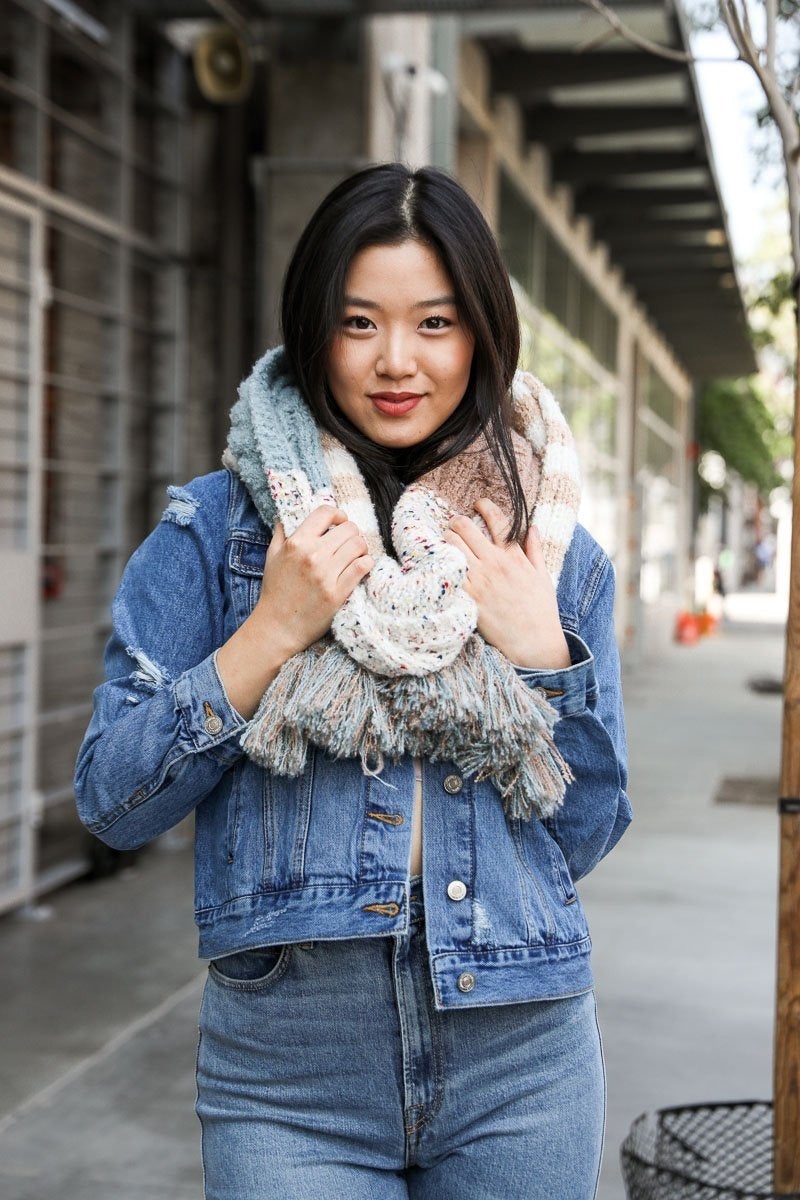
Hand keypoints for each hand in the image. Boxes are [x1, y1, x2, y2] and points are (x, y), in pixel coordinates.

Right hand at [255, 505, 373, 658]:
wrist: (277, 627)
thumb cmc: (275, 591)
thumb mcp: (272, 557)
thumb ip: (281, 533)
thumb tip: (288, 516)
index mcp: (296, 543)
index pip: (325, 513)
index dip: (338, 514)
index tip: (340, 522)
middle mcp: (312, 555)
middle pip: (348, 528)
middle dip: (352, 533)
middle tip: (349, 543)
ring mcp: (326, 575)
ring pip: (359, 545)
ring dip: (361, 548)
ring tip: (355, 555)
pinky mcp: (338, 593)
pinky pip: (363, 566)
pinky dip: (366, 563)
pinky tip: (360, 567)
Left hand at [443, 498, 569, 669]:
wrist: (534, 643)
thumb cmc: (541, 611)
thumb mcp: (543, 577)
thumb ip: (535, 550)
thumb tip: (532, 527)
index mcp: (514, 556)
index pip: (497, 520)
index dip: (484, 506)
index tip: (478, 504)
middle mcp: (495, 563)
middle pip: (465, 527)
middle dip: (457, 521)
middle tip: (456, 524)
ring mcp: (480, 580)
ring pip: (452, 545)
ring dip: (447, 539)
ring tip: (447, 543)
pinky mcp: (468, 597)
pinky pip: (449, 571)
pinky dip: (443, 563)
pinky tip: (443, 563)